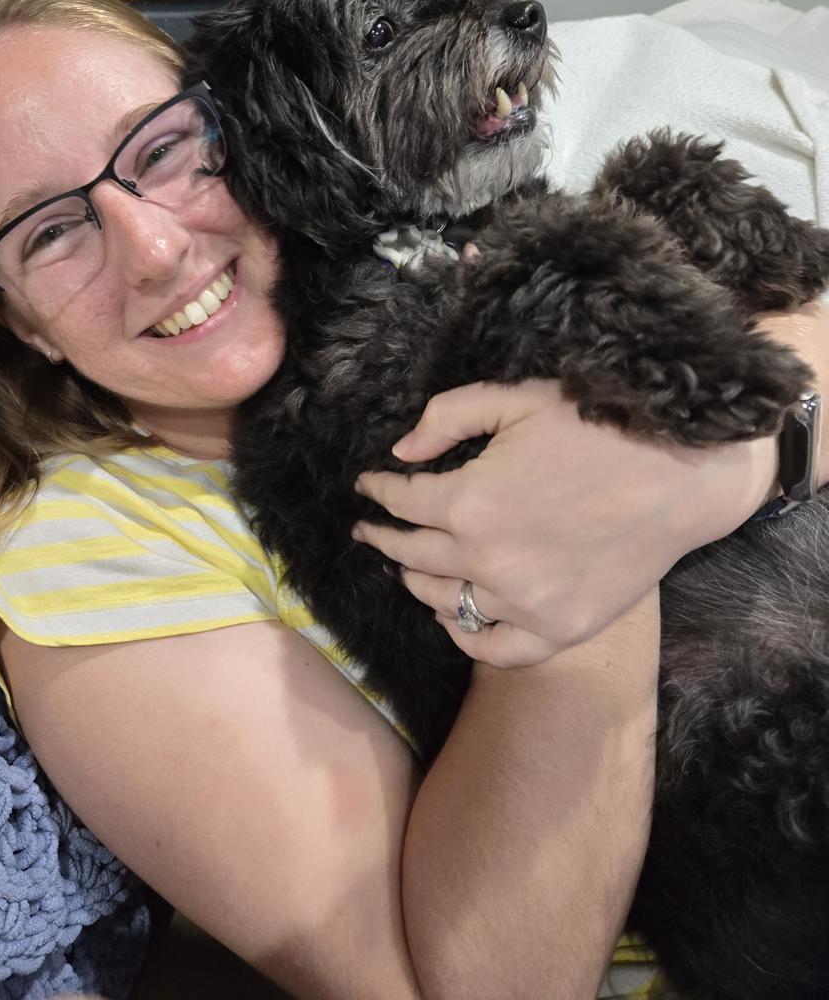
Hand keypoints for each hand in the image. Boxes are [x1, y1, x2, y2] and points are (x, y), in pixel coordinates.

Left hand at [353, 380, 777, 666]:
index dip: (379, 491)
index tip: (369, 486)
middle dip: (384, 537)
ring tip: (408, 568)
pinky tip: (453, 618)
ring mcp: (524, 602)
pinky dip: (466, 636)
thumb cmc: (599, 429)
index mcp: (470, 501)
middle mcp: (488, 560)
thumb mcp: (517, 401)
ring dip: (418, 582)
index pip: (402, 501)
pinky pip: (495, 648)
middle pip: (413, 554)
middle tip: (370, 531)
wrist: (681, 475)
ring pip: (445, 603)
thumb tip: (401, 451)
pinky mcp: (560, 628)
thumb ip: (448, 418)